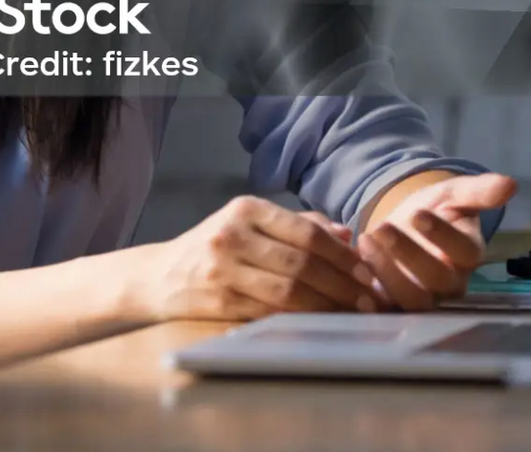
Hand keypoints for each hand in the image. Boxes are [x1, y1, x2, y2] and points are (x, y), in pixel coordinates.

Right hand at [124, 196, 379, 321]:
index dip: (342, 255)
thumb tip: (348, 235)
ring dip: (329, 305)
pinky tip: (321, 322)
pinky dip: (302, 319)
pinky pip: (271, 312)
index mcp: (245, 208)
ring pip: (289, 290)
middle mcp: (233, 234)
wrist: (160, 275)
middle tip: (370, 299)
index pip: (306, 231)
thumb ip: (297, 224)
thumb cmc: (215, 247)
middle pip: (302, 262)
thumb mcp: (249, 223)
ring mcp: (223, 268)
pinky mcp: (219, 300)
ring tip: (353, 313)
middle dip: (343, 283)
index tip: (368, 271)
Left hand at [358, 173, 517, 311]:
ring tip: (364, 239)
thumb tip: (510, 184)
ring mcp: (423, 297)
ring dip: (386, 271)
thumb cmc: (433, 210)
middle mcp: (450, 283)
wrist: (402, 226)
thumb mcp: (452, 194)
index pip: (465, 253)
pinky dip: (368, 291)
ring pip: (411, 299)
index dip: (443, 236)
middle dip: (408, 254)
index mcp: (468, 255)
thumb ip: (478, 191)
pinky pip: (384, 308)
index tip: (419, 214)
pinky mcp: (394, 304)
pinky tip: (352, 264)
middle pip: (437, 280)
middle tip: (382, 228)